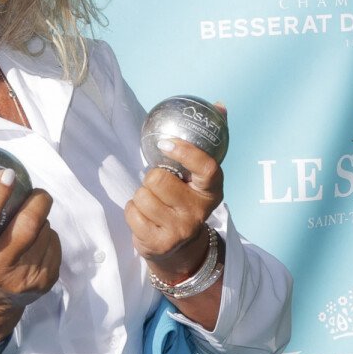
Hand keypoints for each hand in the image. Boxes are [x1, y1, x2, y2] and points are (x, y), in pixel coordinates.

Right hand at [0, 167, 61, 340]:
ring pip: (43, 233)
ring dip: (41, 217)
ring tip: (33, 212)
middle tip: (35, 190)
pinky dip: (48, 233)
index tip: (7, 174)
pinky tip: (39, 234)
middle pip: (25, 229)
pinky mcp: (43, 283)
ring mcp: (21, 280)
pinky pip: (53, 245)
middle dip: (36, 202)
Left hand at [127, 115, 225, 284]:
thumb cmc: (185, 200)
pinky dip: (132, 211)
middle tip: (160, 187)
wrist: (180, 250)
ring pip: (142, 195)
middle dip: (152, 179)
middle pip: (158, 179)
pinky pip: (131, 212)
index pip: (207, 168)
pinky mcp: (158, 243)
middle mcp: (199, 212)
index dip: (186, 152)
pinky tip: (145, 218)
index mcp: (212, 191)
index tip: (165, 142)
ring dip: (141, 196)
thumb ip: (207, 141)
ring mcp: (179, 229)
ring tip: (154, 204)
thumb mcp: (199, 177)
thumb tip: (221, 103)